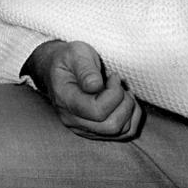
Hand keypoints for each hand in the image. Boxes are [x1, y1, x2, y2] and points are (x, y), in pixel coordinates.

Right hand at [22, 40, 142, 140]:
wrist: (56, 68)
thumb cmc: (69, 59)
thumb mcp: (76, 53)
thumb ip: (86, 69)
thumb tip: (95, 86)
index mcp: (65, 100)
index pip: (97, 111)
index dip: (114, 94)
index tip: (113, 76)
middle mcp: (73, 120)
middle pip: (111, 125)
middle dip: (124, 102)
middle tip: (119, 84)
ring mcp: (83, 128)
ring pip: (120, 131)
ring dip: (129, 109)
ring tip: (121, 91)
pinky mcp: (94, 131)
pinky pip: (123, 134)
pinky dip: (131, 118)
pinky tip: (124, 101)